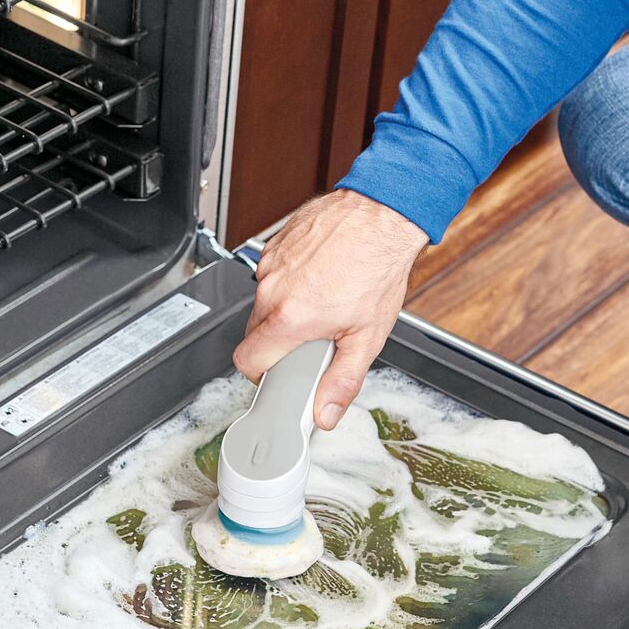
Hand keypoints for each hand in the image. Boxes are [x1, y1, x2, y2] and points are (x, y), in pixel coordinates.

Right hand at [232, 190, 427, 429]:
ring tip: (320, 304)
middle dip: (277, 343)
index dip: (261, 375)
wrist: (382, 215)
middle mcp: (273, 289)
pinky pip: (271, 275)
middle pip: (254, 333)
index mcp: (289, 317)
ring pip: (263, 302)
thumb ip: (342, 381)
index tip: (279, 374)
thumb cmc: (377, 267)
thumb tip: (325, 413)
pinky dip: (289, 283)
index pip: (247, 361)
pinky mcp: (276, 245)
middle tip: (310, 341)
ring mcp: (271, 264)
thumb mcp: (367, 337)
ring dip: (284, 311)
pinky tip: (318, 278)